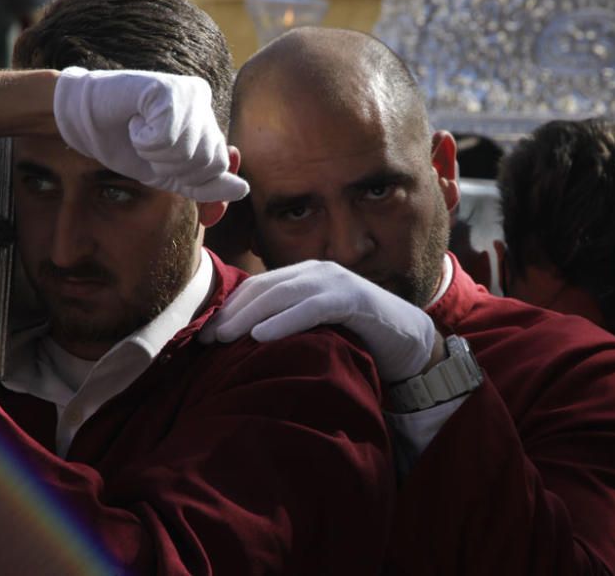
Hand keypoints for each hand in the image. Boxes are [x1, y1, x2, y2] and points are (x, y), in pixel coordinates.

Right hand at [54, 67, 248, 201]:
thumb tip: (242, 190)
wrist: (85, 121)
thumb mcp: (170, 176)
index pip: (218, 165)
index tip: (164, 167)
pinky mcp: (167, 87)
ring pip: (188, 150)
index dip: (190, 178)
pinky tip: (134, 122)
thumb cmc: (126, 145)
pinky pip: (166, 136)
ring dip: (155, 154)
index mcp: (206, 121)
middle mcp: (203, 101)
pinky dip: (144, 140)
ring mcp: (187, 91)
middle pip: (207, 160)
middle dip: (172, 167)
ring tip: (141, 134)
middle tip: (149, 147)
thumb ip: (206, 186)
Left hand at [200, 261, 435, 382]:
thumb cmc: (359, 337)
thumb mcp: (317, 326)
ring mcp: (336, 282)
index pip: (258, 287)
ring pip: (283, 294)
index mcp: (306, 276)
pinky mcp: (353, 299)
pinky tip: (262, 336)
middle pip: (265, 288)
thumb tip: (244, 343)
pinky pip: (312, 308)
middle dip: (232, 312)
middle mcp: (317, 272)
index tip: (204, 333)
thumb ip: (289, 324)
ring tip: (225, 337)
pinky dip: (285, 320)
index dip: (230, 307)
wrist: (410, 341)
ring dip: (249, 316)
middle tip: (207, 338)